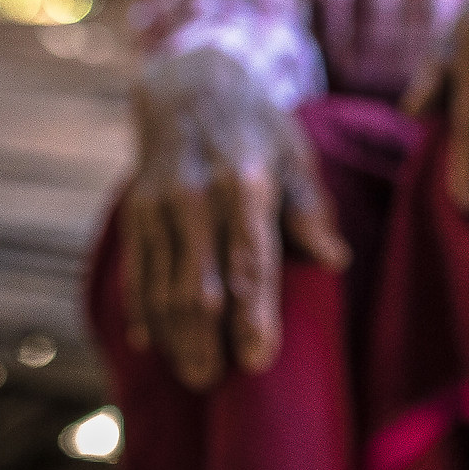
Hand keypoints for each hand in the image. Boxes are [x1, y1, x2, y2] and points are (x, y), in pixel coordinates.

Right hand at [121, 47, 350, 389]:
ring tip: (193, 373)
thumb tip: (334, 260)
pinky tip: (153, 344)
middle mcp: (195, 196)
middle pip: (197, 285)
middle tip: (216, 382)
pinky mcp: (134, 215)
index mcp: (244, 182)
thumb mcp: (294, 154)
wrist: (188, 87)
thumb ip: (310, 209)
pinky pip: (137, 274)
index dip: (253, 316)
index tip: (257, 360)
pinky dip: (143, 313)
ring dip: (174, 337)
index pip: (249, 263)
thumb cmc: (256, 129)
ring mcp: (157, 206)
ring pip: (161, 287)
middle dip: (205, 340)